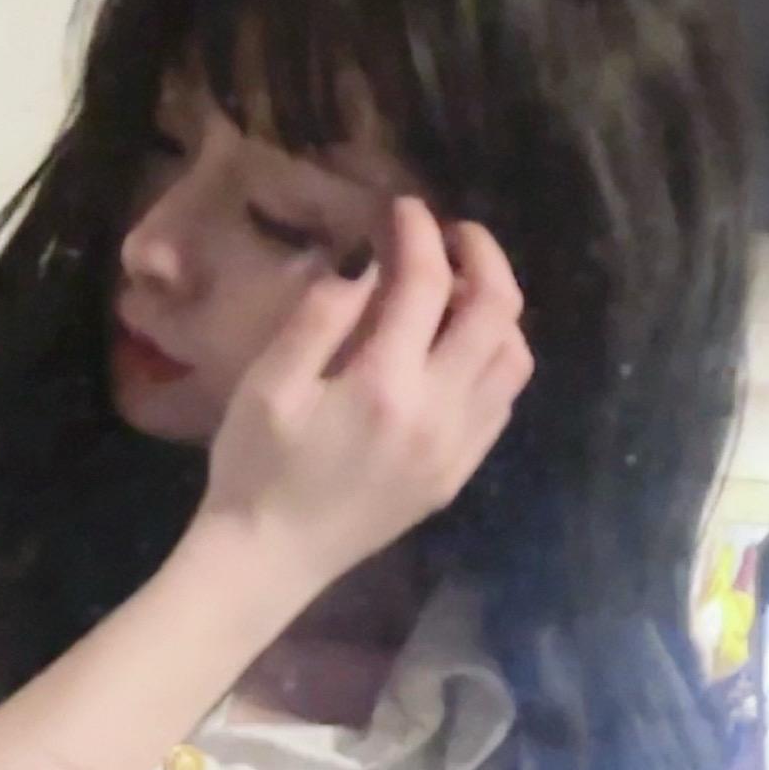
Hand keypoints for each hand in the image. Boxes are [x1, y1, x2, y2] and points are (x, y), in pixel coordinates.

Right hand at [196, 198, 531, 594]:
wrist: (271, 560)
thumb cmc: (255, 469)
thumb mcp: (268, 385)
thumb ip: (320, 319)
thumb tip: (365, 268)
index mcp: (384, 385)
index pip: (427, 283)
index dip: (418, 232)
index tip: (401, 209)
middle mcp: (438, 413)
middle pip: (497, 312)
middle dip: (481, 256)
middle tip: (449, 236)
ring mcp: (456, 448)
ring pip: (513, 359)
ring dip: (497, 310)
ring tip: (458, 290)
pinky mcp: (457, 474)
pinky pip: (502, 403)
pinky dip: (494, 359)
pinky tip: (459, 348)